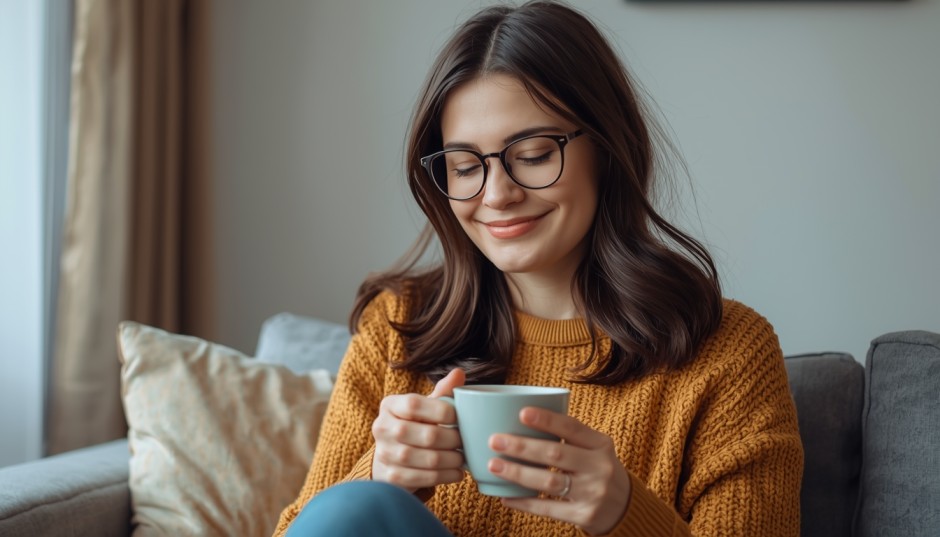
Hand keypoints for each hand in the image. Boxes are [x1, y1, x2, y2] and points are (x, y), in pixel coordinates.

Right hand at [371, 368, 465, 491]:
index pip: (414, 404)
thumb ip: (442, 391)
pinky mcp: (391, 477)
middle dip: (452, 439)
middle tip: (465, 440)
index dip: (440, 411)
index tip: (459, 417)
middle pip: (425, 435)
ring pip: (426, 459)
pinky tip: (457, 473)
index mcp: (390, 405)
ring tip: (463, 457)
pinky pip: (422, 478)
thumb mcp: (424, 406)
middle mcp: (381, 428)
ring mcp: (384, 454)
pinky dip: (445, 476)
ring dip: (451, 459)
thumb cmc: (414, 425)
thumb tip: (459, 373)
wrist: (390, 457)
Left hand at [487, 407, 631, 535]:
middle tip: (495, 440)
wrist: (625, 508)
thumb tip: (522, 420)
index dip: (547, 420)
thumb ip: (570, 436)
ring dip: (518, 473)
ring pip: (549, 482)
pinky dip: (524, 503)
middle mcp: (599, 467)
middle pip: (556, 454)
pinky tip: (505, 497)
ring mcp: (593, 493)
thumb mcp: (595, 449)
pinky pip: (548, 509)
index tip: (521, 413)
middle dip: (522, 447)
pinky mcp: (584, 516)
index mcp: (601, 444)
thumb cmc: (598, 470)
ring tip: (494, 465)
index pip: (572, 428)